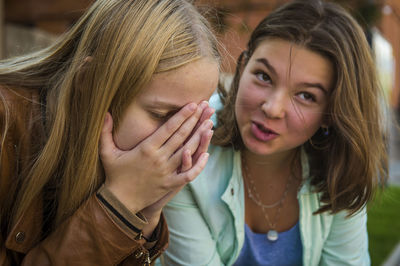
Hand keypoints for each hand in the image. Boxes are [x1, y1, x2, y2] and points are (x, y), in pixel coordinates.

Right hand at [99, 102, 213, 215]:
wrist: (120, 202)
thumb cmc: (114, 175)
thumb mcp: (107, 152)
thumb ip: (105, 132)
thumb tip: (105, 112)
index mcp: (146, 148)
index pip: (169, 128)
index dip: (182, 115)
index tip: (193, 105)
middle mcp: (159, 158)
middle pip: (181, 136)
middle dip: (195, 120)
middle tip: (206, 107)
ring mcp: (167, 172)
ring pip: (188, 152)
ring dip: (200, 137)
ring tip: (209, 124)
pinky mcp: (171, 184)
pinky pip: (189, 174)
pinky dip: (199, 165)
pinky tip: (207, 154)